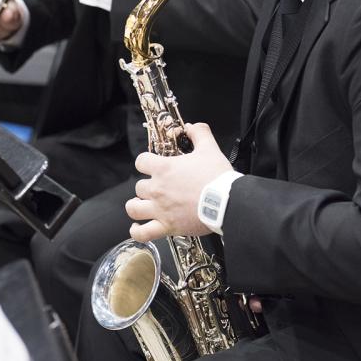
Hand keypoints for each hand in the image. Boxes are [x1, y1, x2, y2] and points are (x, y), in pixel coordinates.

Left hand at [126, 122, 232, 241]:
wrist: (226, 202)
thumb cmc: (216, 177)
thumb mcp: (209, 148)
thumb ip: (199, 133)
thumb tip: (191, 128)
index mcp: (164, 169)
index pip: (140, 161)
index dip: (145, 162)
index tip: (152, 165)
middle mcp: (157, 189)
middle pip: (139, 186)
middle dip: (147, 185)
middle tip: (158, 187)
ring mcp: (160, 209)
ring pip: (134, 208)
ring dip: (137, 206)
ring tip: (144, 205)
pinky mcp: (167, 226)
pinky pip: (143, 233)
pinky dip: (138, 231)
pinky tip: (138, 227)